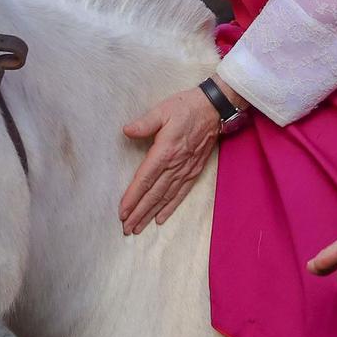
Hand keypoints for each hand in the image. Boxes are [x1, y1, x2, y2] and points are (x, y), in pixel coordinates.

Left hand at [119, 84, 222, 234]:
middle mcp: (175, 165)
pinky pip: (180, 194)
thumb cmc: (186, 108)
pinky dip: (170, 208)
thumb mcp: (163, 110)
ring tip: (138, 227)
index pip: (145, 179)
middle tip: (126, 228)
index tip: (122, 212)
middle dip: (139, 212)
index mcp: (165, 151)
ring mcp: (186, 170)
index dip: (133, 197)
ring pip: (165, 197)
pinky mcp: (194, 171)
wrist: (214, 108)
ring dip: (151, 214)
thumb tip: (127, 131)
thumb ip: (145, 123)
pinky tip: (160, 218)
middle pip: (154, 194)